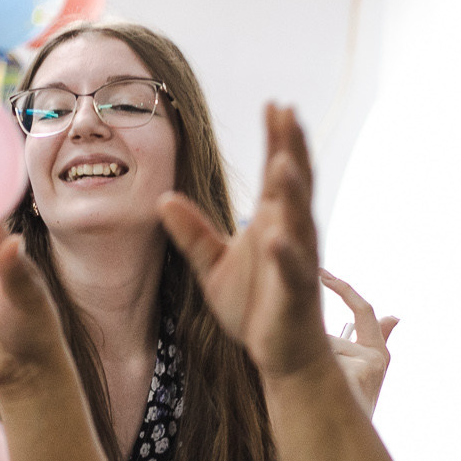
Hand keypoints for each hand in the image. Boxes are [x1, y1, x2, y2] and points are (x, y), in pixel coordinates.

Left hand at [159, 104, 338, 379]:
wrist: (280, 355)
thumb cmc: (254, 308)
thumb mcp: (211, 265)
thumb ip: (191, 232)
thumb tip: (162, 199)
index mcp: (273, 221)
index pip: (277, 172)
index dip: (277, 138)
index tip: (274, 104)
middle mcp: (291, 234)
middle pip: (295, 184)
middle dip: (293, 149)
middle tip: (288, 113)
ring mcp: (298, 262)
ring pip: (298, 222)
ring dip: (292, 193)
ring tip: (283, 162)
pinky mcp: (296, 294)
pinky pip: (292, 271)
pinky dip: (286, 253)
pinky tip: (277, 236)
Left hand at [321, 269, 398, 415]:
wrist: (344, 448)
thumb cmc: (350, 411)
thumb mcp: (363, 376)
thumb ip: (376, 341)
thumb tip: (396, 317)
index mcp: (378, 354)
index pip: (363, 311)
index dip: (343, 290)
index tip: (321, 273)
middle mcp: (377, 357)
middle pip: (329, 338)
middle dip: (313, 358)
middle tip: (314, 380)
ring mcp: (371, 363)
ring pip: (322, 351)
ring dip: (313, 372)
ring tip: (323, 399)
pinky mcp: (362, 371)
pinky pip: (322, 361)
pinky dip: (314, 377)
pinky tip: (324, 398)